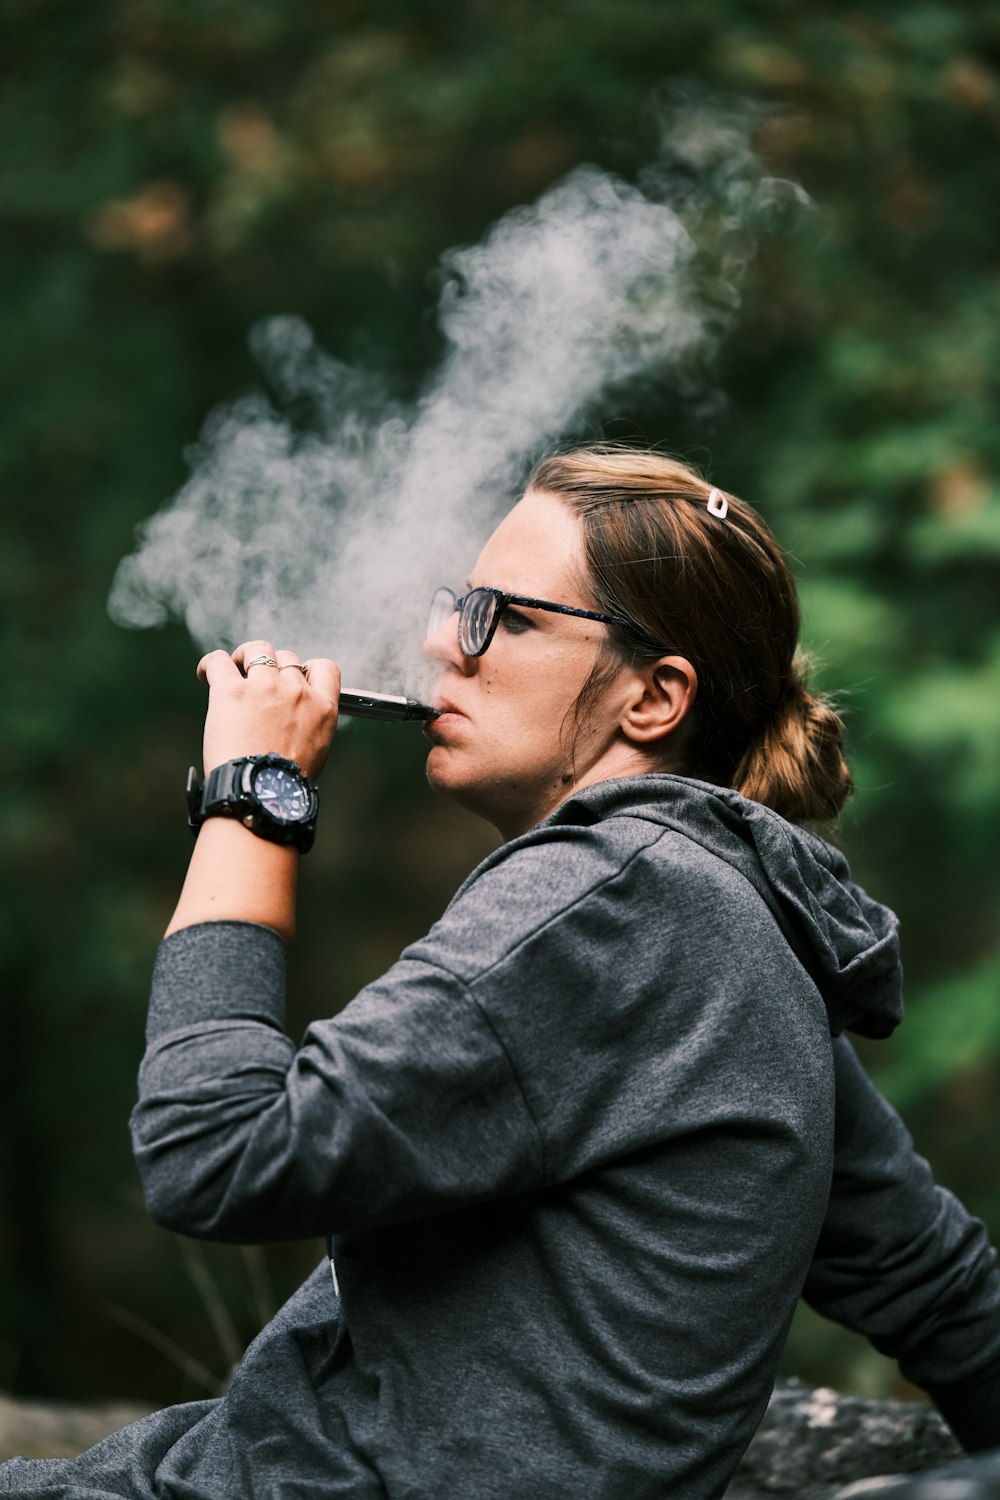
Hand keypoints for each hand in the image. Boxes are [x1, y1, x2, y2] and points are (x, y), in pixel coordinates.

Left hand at [196, 640, 340, 778]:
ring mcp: (265, 688)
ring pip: (257, 650)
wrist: (259, 793)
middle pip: (287, 657)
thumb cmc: (283, 782)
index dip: (307, 668)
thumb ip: (311, 723)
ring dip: (245, 657)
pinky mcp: (232, 691)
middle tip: (256, 682)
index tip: (292, 677)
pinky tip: (206, 674)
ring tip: (233, 670)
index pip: (325, 667)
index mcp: (322, 708)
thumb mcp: (316, 751)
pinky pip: (219, 660)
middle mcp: (297, 692)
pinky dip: (211, 663)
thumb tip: (297, 715)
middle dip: (272, 667)